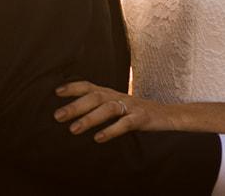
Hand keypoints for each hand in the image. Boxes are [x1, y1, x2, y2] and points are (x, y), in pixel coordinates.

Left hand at [54, 81, 171, 142]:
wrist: (167, 115)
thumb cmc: (136, 111)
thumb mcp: (116, 105)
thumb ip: (99, 106)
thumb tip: (73, 113)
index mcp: (111, 93)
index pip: (90, 86)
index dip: (74, 87)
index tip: (56, 92)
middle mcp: (118, 97)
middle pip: (95, 97)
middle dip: (75, 106)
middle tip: (58, 116)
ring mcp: (131, 107)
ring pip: (108, 109)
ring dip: (89, 118)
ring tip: (73, 129)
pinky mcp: (141, 118)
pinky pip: (125, 123)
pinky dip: (111, 130)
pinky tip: (99, 138)